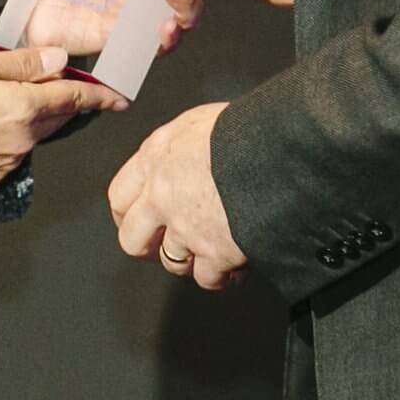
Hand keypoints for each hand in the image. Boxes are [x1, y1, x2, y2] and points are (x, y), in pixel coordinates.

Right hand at [0, 45, 126, 187]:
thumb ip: (23, 63)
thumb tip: (59, 60)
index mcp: (23, 108)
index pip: (75, 101)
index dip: (100, 97)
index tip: (121, 98)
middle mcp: (24, 139)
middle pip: (59, 117)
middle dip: (65, 102)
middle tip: (63, 85)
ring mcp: (10, 161)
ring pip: (36, 134)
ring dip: (35, 117)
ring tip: (9, 100)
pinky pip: (15, 151)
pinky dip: (12, 135)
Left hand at [107, 102, 245, 290]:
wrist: (280, 151)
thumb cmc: (247, 128)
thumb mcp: (201, 121)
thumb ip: (180, 145)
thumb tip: (183, 155)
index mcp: (155, 159)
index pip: (119, 196)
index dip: (126, 213)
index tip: (134, 221)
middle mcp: (162, 197)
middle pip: (133, 240)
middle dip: (148, 247)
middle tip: (163, 246)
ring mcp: (186, 228)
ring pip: (172, 262)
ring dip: (190, 260)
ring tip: (209, 251)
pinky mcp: (215, 253)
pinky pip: (208, 278)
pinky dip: (221, 276)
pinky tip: (233, 266)